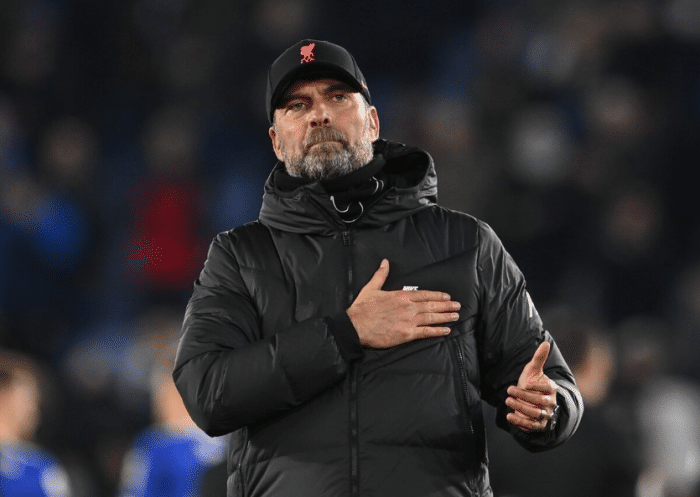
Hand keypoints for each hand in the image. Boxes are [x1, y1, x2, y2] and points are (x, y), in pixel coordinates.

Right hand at [346, 259, 460, 348]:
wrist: (356, 326)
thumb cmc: (362, 308)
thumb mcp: (371, 288)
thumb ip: (381, 275)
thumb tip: (385, 262)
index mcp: (400, 296)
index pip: (424, 294)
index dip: (437, 295)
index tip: (446, 296)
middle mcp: (408, 307)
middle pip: (431, 305)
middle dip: (446, 305)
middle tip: (457, 306)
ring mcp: (408, 321)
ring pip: (431, 317)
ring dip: (445, 317)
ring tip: (455, 316)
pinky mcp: (406, 334)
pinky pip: (426, 332)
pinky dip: (437, 331)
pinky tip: (446, 330)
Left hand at [506, 341, 558, 431]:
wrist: (533, 402)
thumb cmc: (532, 383)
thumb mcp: (534, 371)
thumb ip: (539, 358)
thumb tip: (546, 342)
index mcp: (551, 389)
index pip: (548, 389)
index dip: (537, 387)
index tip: (525, 384)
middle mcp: (550, 403)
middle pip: (540, 402)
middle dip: (523, 396)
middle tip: (509, 390)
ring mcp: (545, 415)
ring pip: (535, 414)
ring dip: (520, 407)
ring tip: (508, 400)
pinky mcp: (538, 425)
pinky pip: (531, 426)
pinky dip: (520, 421)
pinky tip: (509, 416)